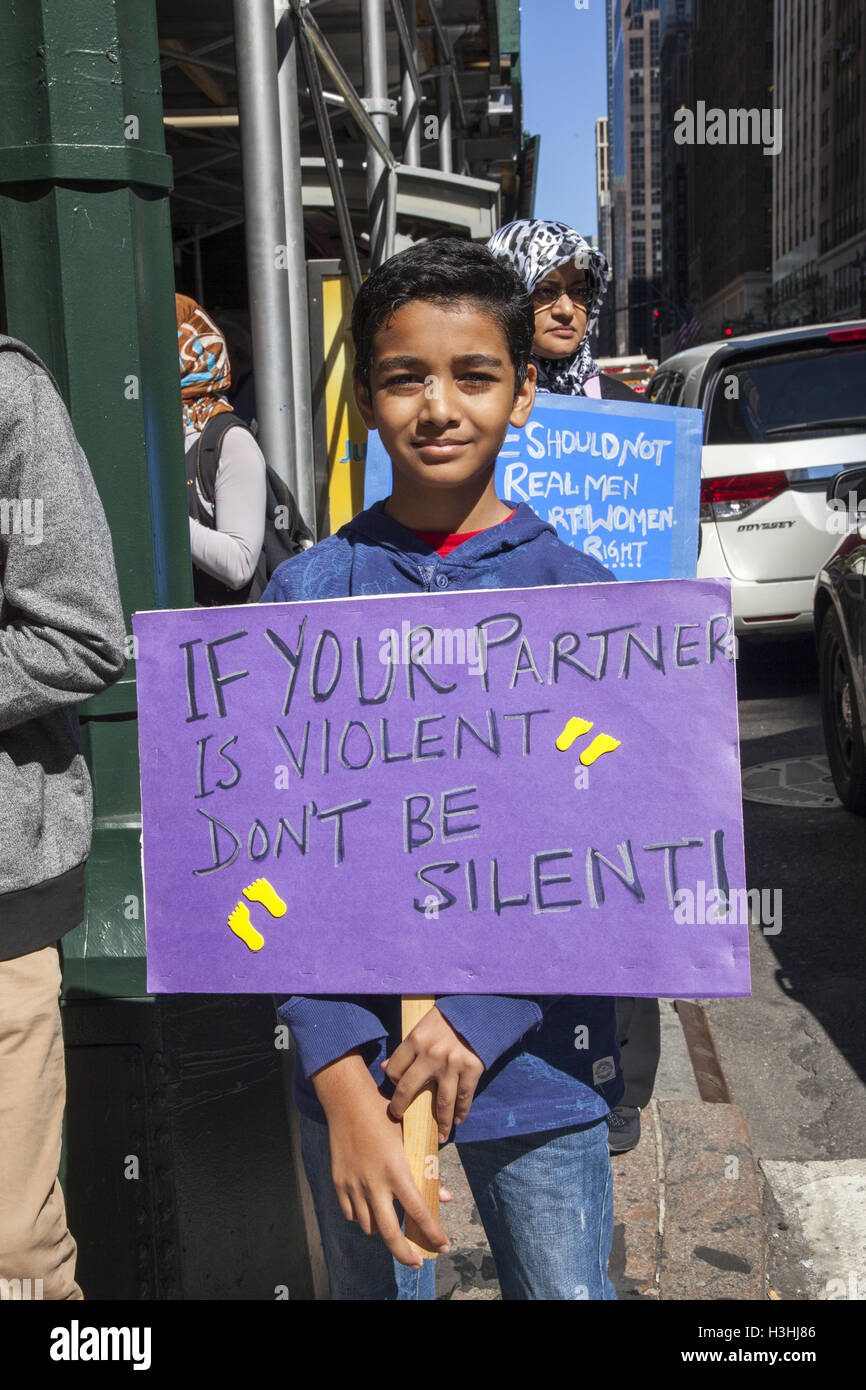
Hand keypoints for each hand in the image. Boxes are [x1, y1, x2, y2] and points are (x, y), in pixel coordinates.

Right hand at [312, 1051, 450, 1267]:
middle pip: (389, 1233)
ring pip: (369, 1226)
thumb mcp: (410, 1140)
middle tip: (417, 1261)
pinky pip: (351, 1214)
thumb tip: (444, 1196)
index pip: (418, 1212)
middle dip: (405, 1253)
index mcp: (396, 1171)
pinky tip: (370, 1210)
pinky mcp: (339, 1183)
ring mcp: (354, 1185)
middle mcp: (374, 1183)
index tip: (443, 1246)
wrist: (348, 1103)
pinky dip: (362, 1217)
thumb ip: (427, 1171)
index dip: (432, 1233)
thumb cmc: (385, 1116)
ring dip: (383, 1230)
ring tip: (392, 1225)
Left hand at [382, 1006, 483, 1140]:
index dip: (392, 1080)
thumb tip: (385, 1068)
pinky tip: (458, 1121)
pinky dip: (461, 1112)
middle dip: (401, 1106)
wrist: (478, 1009)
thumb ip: (406, 1048)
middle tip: (399, 1115)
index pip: (394, 1069)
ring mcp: (453, 1064)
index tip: (396, 1086)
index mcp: (416, 1040)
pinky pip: (464, 1098)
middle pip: (409, 1089)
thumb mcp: (421, 1026)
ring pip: (441, 1102)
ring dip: (440, 1123)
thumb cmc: (446, 1019)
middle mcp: (432, 1054)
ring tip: (439, 1136)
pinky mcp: (472, 1069)